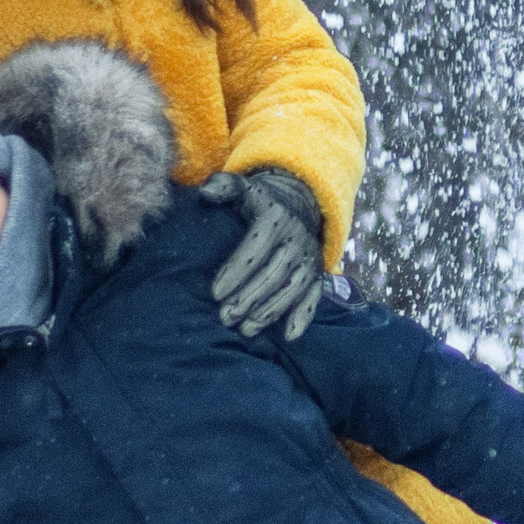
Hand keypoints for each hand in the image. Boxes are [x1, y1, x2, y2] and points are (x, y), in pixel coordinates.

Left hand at [201, 168, 326, 339]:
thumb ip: (224, 186)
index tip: (215, 292)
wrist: (301, 201)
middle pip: (274, 272)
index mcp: (276, 216)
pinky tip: (289, 336)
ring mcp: (309, 257)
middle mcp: (297, 237)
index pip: (256, 246)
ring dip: (271, 311)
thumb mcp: (244, 187)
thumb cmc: (260, 201)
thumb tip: (206, 193)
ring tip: (246, 329)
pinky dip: (304, 316)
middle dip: (249, 297)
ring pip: (293, 288)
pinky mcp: (317, 272)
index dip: (237, 270)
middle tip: (225, 317)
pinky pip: (314, 295)